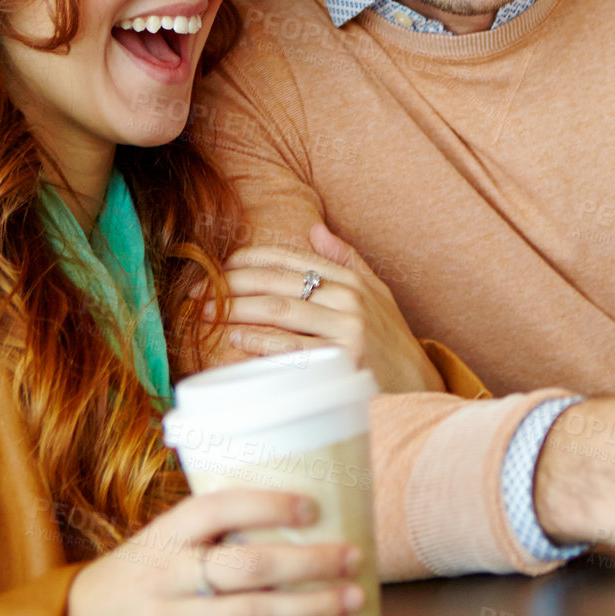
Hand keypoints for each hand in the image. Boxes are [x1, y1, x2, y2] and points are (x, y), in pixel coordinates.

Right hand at [67, 490, 363, 615]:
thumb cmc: (146, 571)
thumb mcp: (166, 539)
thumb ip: (217, 531)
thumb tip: (308, 512)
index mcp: (163, 538)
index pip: (215, 510)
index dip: (266, 505)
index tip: (314, 506)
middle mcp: (164, 579)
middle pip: (244, 569)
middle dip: (307, 564)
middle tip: (354, 557)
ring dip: (308, 609)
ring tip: (353, 597)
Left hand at [210, 224, 441, 393]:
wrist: (418, 386)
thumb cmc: (390, 341)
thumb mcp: (377, 293)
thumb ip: (346, 259)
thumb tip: (314, 229)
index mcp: (352, 280)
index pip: (290, 258)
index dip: (248, 259)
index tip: (216, 266)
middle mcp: (350, 299)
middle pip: (277, 283)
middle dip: (230, 284)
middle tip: (196, 291)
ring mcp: (347, 331)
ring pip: (279, 311)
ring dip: (235, 309)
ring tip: (206, 312)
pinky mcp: (341, 362)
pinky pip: (291, 348)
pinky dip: (259, 342)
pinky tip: (236, 340)